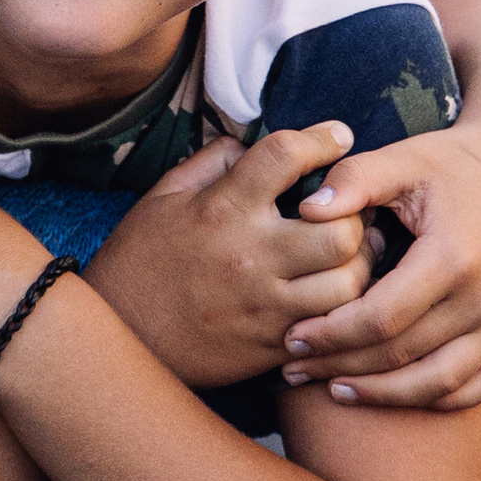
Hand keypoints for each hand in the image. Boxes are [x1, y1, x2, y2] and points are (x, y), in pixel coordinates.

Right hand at [88, 120, 372, 394]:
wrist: (121, 336)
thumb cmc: (141, 259)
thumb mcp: (163, 196)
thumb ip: (212, 162)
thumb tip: (254, 144)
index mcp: (223, 207)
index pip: (287, 156)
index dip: (323, 138)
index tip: (339, 135)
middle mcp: (250, 255)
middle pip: (340, 230)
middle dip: (357, 215)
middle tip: (355, 210)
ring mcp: (264, 305)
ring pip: (348, 284)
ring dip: (359, 266)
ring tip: (353, 255)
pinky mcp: (271, 345)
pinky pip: (329, 326)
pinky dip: (342, 308)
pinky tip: (333, 294)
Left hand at [280, 117, 480, 410]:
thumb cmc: (454, 160)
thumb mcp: (402, 158)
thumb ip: (352, 180)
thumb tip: (306, 210)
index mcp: (453, 256)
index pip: (381, 317)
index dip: (331, 334)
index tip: (292, 337)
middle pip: (404, 354)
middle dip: (342, 366)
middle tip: (297, 367)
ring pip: (441, 383)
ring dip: (385, 394)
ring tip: (336, 390)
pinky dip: (437, 398)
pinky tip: (396, 393)